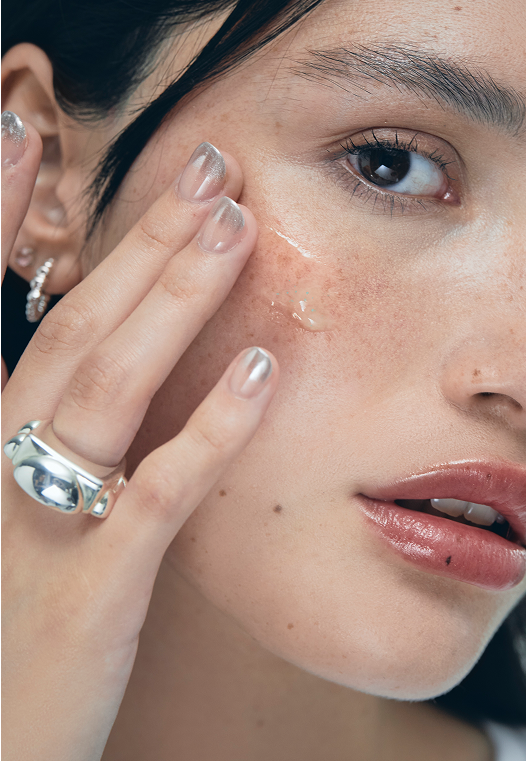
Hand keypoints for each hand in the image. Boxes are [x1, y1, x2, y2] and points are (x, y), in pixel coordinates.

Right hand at [1, 115, 278, 760]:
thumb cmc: (4, 627)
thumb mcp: (14, 515)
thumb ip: (52, 438)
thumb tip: (118, 362)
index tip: (26, 133)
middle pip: (72, 328)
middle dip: (137, 239)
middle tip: (205, 164)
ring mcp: (36, 526)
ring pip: (106, 388)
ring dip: (174, 300)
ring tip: (236, 225)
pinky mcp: (87, 593)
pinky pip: (153, 497)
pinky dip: (208, 430)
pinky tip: (264, 372)